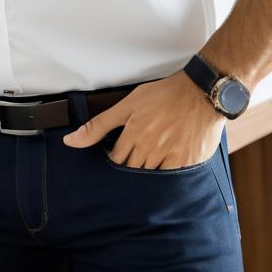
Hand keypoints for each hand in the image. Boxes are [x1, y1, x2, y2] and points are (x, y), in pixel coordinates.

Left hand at [62, 70, 224, 168]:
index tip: (121, 151)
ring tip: (155, 154)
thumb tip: (70, 141)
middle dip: (131, 165)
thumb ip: (98, 125)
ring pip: (151, 176)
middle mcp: (151, 149)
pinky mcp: (188, 163)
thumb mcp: (127, 104)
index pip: (116, 161)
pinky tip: (170, 160)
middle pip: (133, 170)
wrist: (200, 92)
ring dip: (149, 169)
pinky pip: (172, 178)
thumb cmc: (164, 95)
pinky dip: (168, 172)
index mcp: (133, 135)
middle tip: (140, 151)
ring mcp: (170, 158)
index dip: (116, 157)